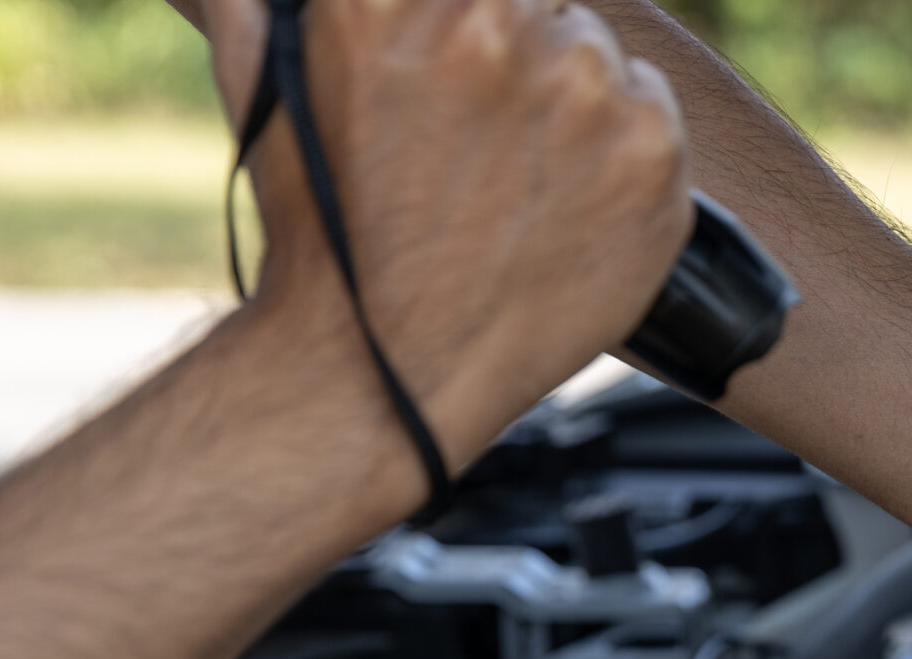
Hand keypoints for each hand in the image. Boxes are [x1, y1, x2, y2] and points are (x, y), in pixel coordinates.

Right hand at [200, 0, 694, 489]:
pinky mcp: (649, 153)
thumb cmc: (324, 239)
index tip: (472, 65)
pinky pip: (654, 111)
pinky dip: (625, 153)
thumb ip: (257, 9)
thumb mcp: (268, 92)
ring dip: (573, 102)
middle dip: (522, 53)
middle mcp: (494, 22)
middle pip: (542, 4)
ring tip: (522, 183)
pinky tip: (571, 206)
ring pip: (598, 51)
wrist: (386, 370)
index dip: (477, 21)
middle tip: (491, 138)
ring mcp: (582, 88)